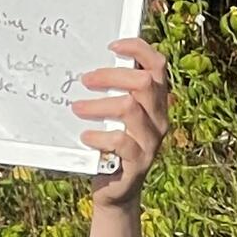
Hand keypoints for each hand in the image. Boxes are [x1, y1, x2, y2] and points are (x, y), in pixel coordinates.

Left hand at [69, 38, 169, 206]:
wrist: (116, 190)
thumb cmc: (110, 145)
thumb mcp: (113, 116)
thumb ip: (111, 93)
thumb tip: (86, 65)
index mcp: (155, 102)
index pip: (158, 66)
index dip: (139, 50)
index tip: (112, 45)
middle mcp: (159, 118)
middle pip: (144, 82)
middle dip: (112, 75)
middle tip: (85, 79)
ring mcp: (152, 141)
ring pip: (130, 108)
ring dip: (98, 106)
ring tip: (77, 108)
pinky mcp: (139, 162)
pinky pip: (120, 141)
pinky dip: (99, 136)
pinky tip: (85, 136)